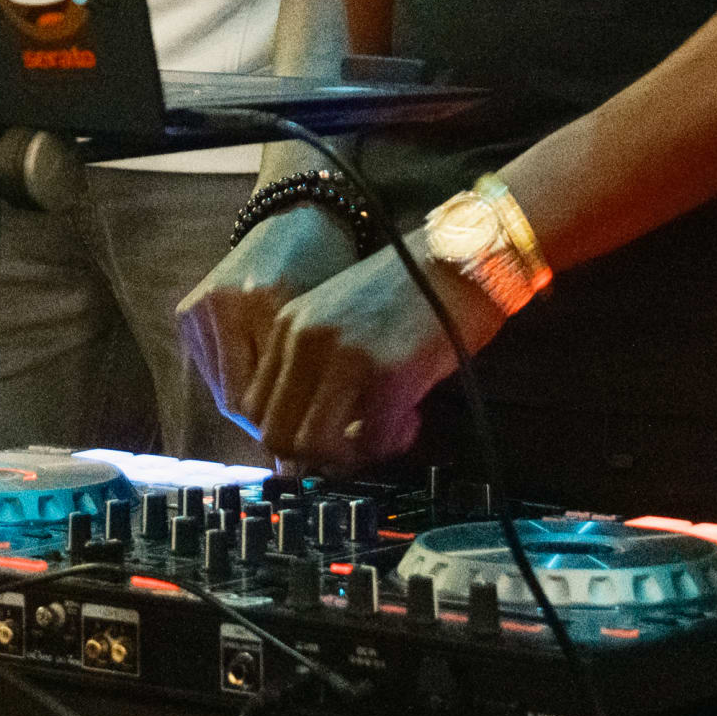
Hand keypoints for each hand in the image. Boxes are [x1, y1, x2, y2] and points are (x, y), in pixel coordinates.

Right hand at [176, 207, 358, 441]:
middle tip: (293, 442)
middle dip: (264, 425)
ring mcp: (201, 307)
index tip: (304, 448)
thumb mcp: (325, 324)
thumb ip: (311, 378)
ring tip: (280, 413)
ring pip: (220, 390)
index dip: (282, 431)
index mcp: (265, 303)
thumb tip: (301, 448)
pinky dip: (234, 383)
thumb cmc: (325, 271)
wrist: (296, 219)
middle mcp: (225, 304)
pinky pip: (210, 370)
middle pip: (235, 400)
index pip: (262, 398)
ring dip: (249, 407)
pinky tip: (260, 383)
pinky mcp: (188, 311)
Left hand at [233, 243, 504, 471]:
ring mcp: (343, 358)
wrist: (460, 259)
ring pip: (314, 447)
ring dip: (349, 455)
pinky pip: (370, 442)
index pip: (255, 406)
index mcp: (287, 324)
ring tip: (384, 430)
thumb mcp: (341, 318)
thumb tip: (306, 431)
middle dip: (315, 454)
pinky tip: (411, 418)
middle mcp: (305, 341)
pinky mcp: (385, 376)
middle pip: (276, 434)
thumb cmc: (409, 290)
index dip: (290, 432)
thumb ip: (316, 365)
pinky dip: (390, 443)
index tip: (327, 431)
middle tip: (355, 441)